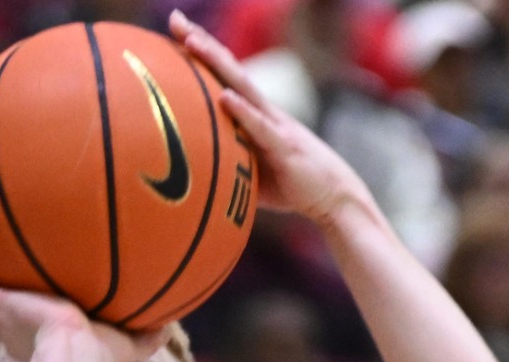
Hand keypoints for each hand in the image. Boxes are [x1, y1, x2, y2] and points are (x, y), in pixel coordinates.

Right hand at [0, 228, 165, 361]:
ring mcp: (2, 316)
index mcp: (42, 337)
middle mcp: (16, 327)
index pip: (26, 316)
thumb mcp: (133, 343)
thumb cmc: (104, 360)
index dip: (19, 304)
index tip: (20, 290)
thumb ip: (151, 332)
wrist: (79, 360)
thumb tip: (175, 321)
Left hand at [169, 10, 376, 226]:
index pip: (223, 74)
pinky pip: (260, 126)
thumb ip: (227, 158)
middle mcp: (263, 109)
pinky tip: (225, 97)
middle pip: (229, 68)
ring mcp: (274, 124)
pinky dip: (242, 111)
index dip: (202, 50)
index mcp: (254, 112)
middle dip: (202, 42)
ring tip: (193, 43)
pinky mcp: (284, 146)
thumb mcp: (251, 168)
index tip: (175, 26)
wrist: (333, 196)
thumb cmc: (289, 184)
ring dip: (217, 63)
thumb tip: (192, 168)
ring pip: (242, 87)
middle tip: (175, 19)